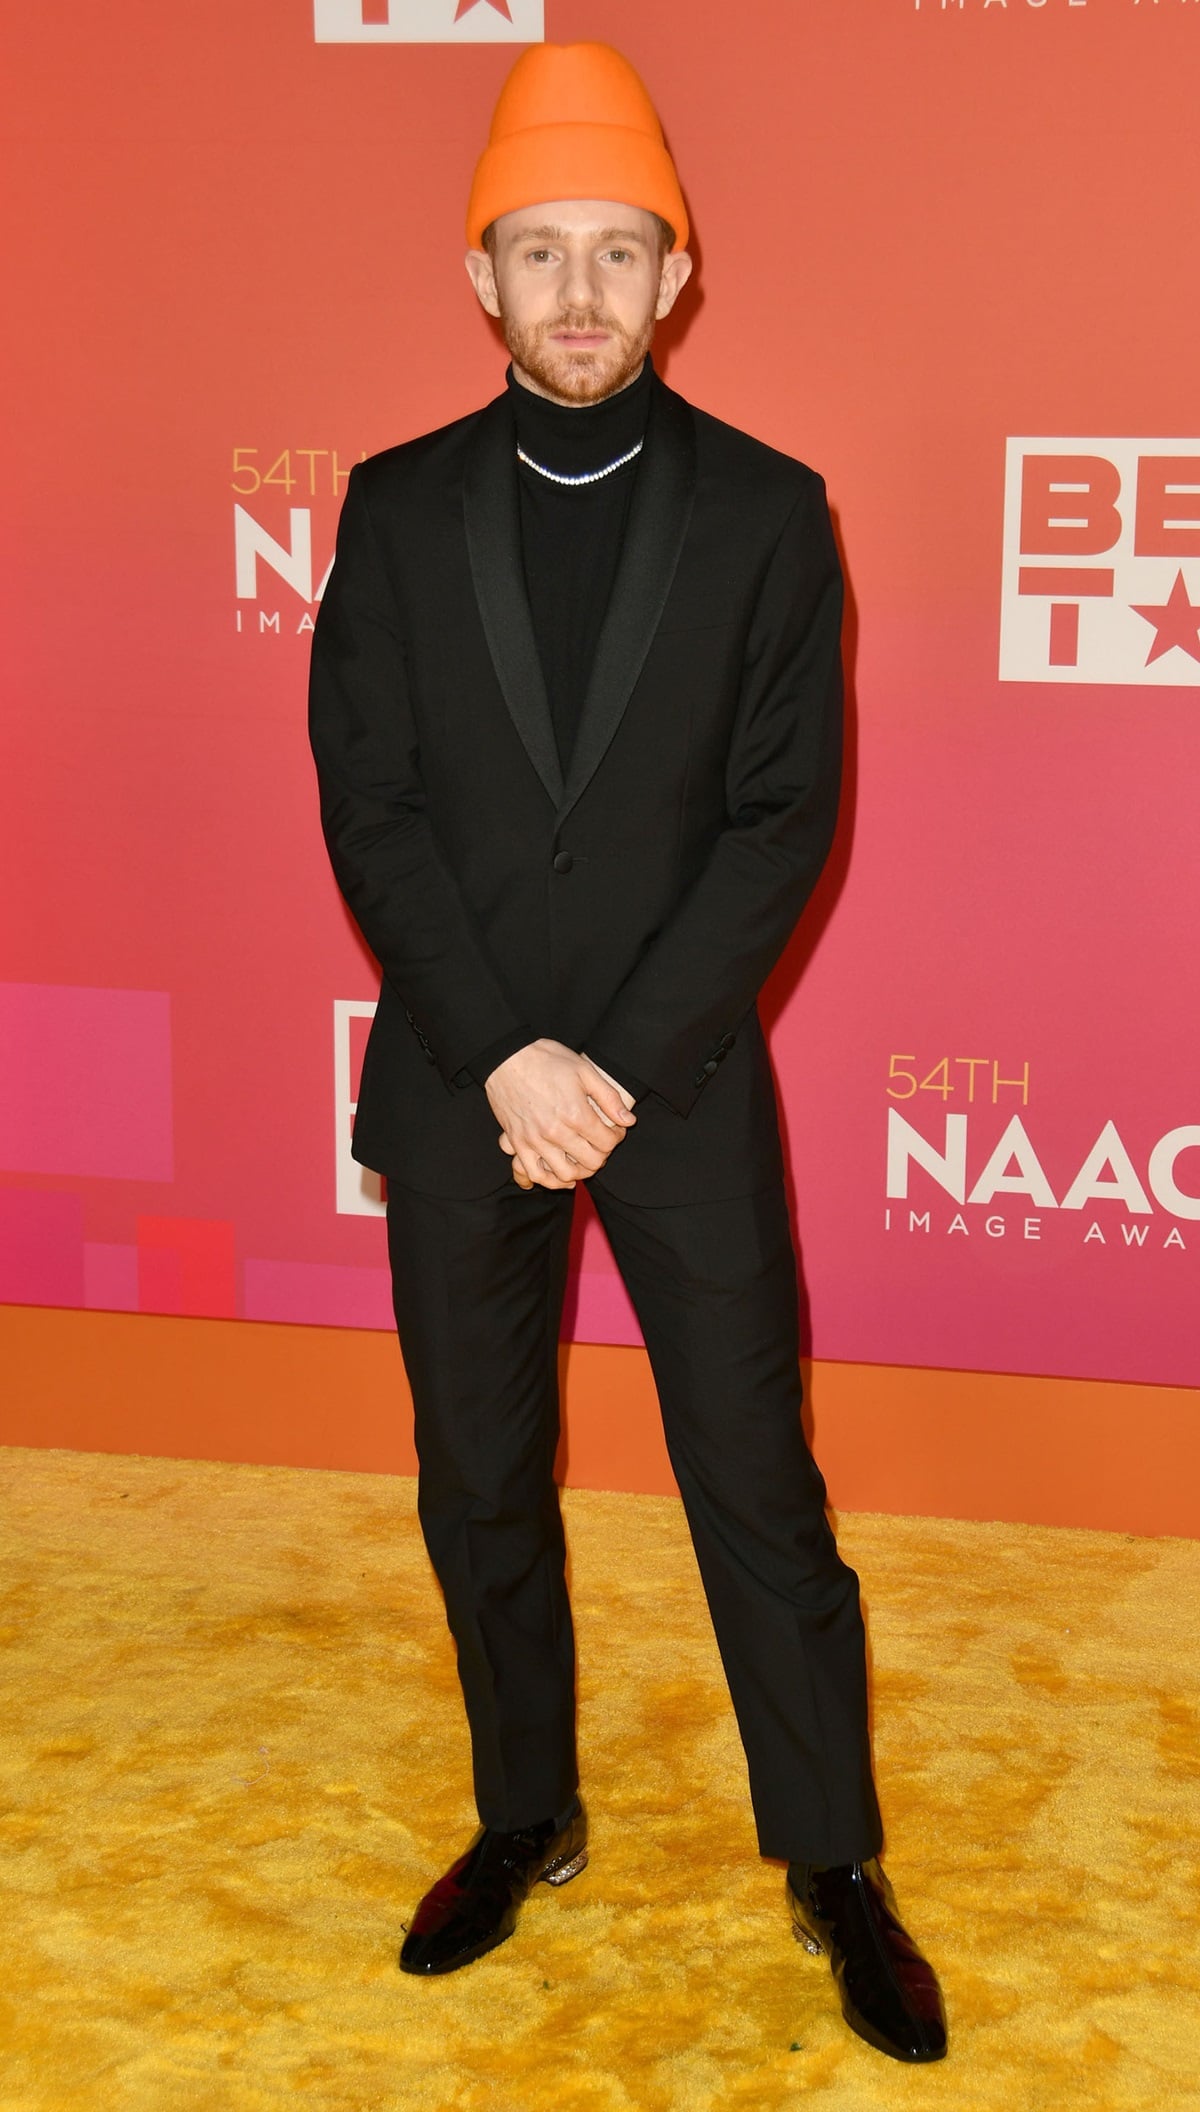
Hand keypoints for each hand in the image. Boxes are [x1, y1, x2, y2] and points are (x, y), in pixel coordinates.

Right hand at [486, 1038, 635, 1190]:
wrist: (506, 1057)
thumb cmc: (545, 1059)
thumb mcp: (584, 1070)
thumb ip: (609, 1098)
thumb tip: (628, 1121)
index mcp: (575, 1113)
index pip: (607, 1143)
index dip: (617, 1137)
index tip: (615, 1129)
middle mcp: (556, 1132)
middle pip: (591, 1162)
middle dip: (603, 1154)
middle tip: (602, 1143)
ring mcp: (535, 1140)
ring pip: (566, 1174)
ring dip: (581, 1171)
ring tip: (584, 1159)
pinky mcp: (518, 1143)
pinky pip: (536, 1174)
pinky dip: (551, 1180)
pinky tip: (561, 1175)